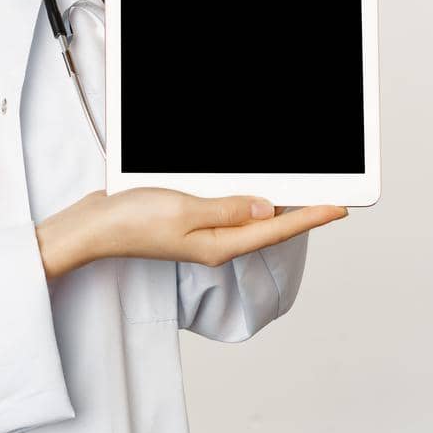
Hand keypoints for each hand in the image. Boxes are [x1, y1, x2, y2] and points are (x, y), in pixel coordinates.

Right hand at [35, 188, 346, 279]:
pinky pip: (225, 210)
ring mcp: (200, 233)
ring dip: (274, 205)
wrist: (93, 229)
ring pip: (248, 218)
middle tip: (329, 197)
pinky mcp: (185, 221)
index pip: (275, 227)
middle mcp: (214, 242)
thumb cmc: (130, 222)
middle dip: (300, 212)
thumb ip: (226, 208)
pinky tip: (249, 188)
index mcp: (219, 244)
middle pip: (267, 226)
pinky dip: (243, 199)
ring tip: (301, 191)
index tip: (339, 206)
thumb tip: (265, 206)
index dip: (310, 216)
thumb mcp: (184, 210)